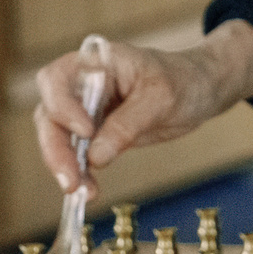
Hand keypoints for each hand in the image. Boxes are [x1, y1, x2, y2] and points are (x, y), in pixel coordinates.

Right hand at [31, 20, 252, 188]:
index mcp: (96, 61)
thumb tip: (95, 157)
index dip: (63, 106)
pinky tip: (89, 190)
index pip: (57, 79)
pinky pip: (75, 153)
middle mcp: (81, 83)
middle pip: (50, 113)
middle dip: (57, 149)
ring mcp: (84, 108)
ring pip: (57, 138)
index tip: (86, 133)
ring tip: (83, 192)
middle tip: (71, 180)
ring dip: (65, 166)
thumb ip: (127, 125)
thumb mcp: (162, 99)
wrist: (202, 90)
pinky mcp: (93, 132)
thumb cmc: (184, 81)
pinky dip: (79, 172)